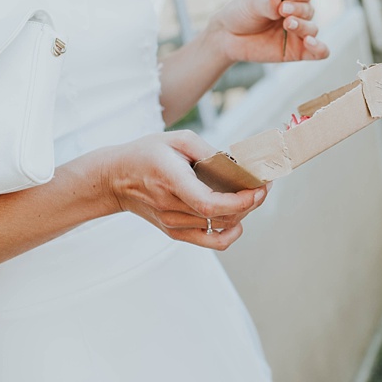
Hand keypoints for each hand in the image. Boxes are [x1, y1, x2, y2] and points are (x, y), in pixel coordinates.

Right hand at [99, 130, 270, 249]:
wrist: (115, 179)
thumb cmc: (146, 154)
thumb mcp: (176, 139)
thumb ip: (207, 150)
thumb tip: (236, 164)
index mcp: (171, 180)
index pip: (208, 203)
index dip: (239, 201)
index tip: (259, 188)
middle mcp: (172, 207)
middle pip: (221, 216)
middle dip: (251, 201)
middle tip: (265, 184)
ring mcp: (173, 223)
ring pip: (221, 227)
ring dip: (244, 212)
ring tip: (253, 194)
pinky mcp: (176, 232)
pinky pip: (211, 241)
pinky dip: (231, 232)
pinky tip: (239, 218)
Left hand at [209, 0, 329, 63]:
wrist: (227, 36)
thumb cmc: (240, 14)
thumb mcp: (251, 4)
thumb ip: (267, 3)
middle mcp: (297, 15)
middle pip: (309, 10)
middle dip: (298, 9)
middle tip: (283, 10)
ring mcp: (298, 34)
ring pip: (313, 29)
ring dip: (303, 25)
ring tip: (288, 23)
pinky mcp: (298, 52)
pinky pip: (320, 52)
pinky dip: (320, 48)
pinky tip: (310, 43)